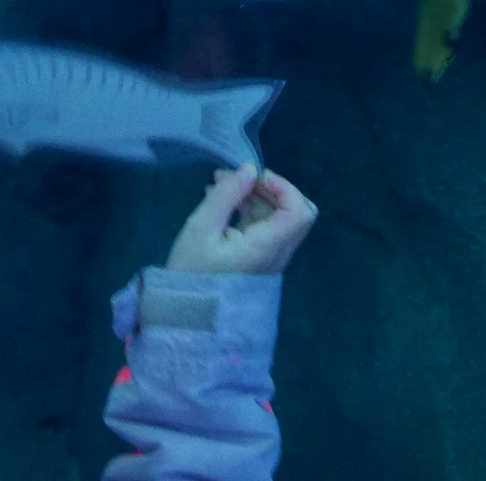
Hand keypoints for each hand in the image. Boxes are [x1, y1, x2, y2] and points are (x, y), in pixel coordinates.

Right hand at [165, 164, 316, 275]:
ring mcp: (270, 258)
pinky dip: (249, 211)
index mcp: (267, 247)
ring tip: (219, 184)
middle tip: (237, 179)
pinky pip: (265, 229)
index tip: (253, 177)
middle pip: (296, 212)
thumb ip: (227, 196)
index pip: (300, 211)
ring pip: (279, 218)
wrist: (185, 316)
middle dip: (269, 189)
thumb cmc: (190, 272)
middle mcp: (277, 254)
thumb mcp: (201, 228)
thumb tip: (250, 169)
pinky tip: (221, 201)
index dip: (283, 187)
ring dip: (256, 197)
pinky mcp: (259, 260)